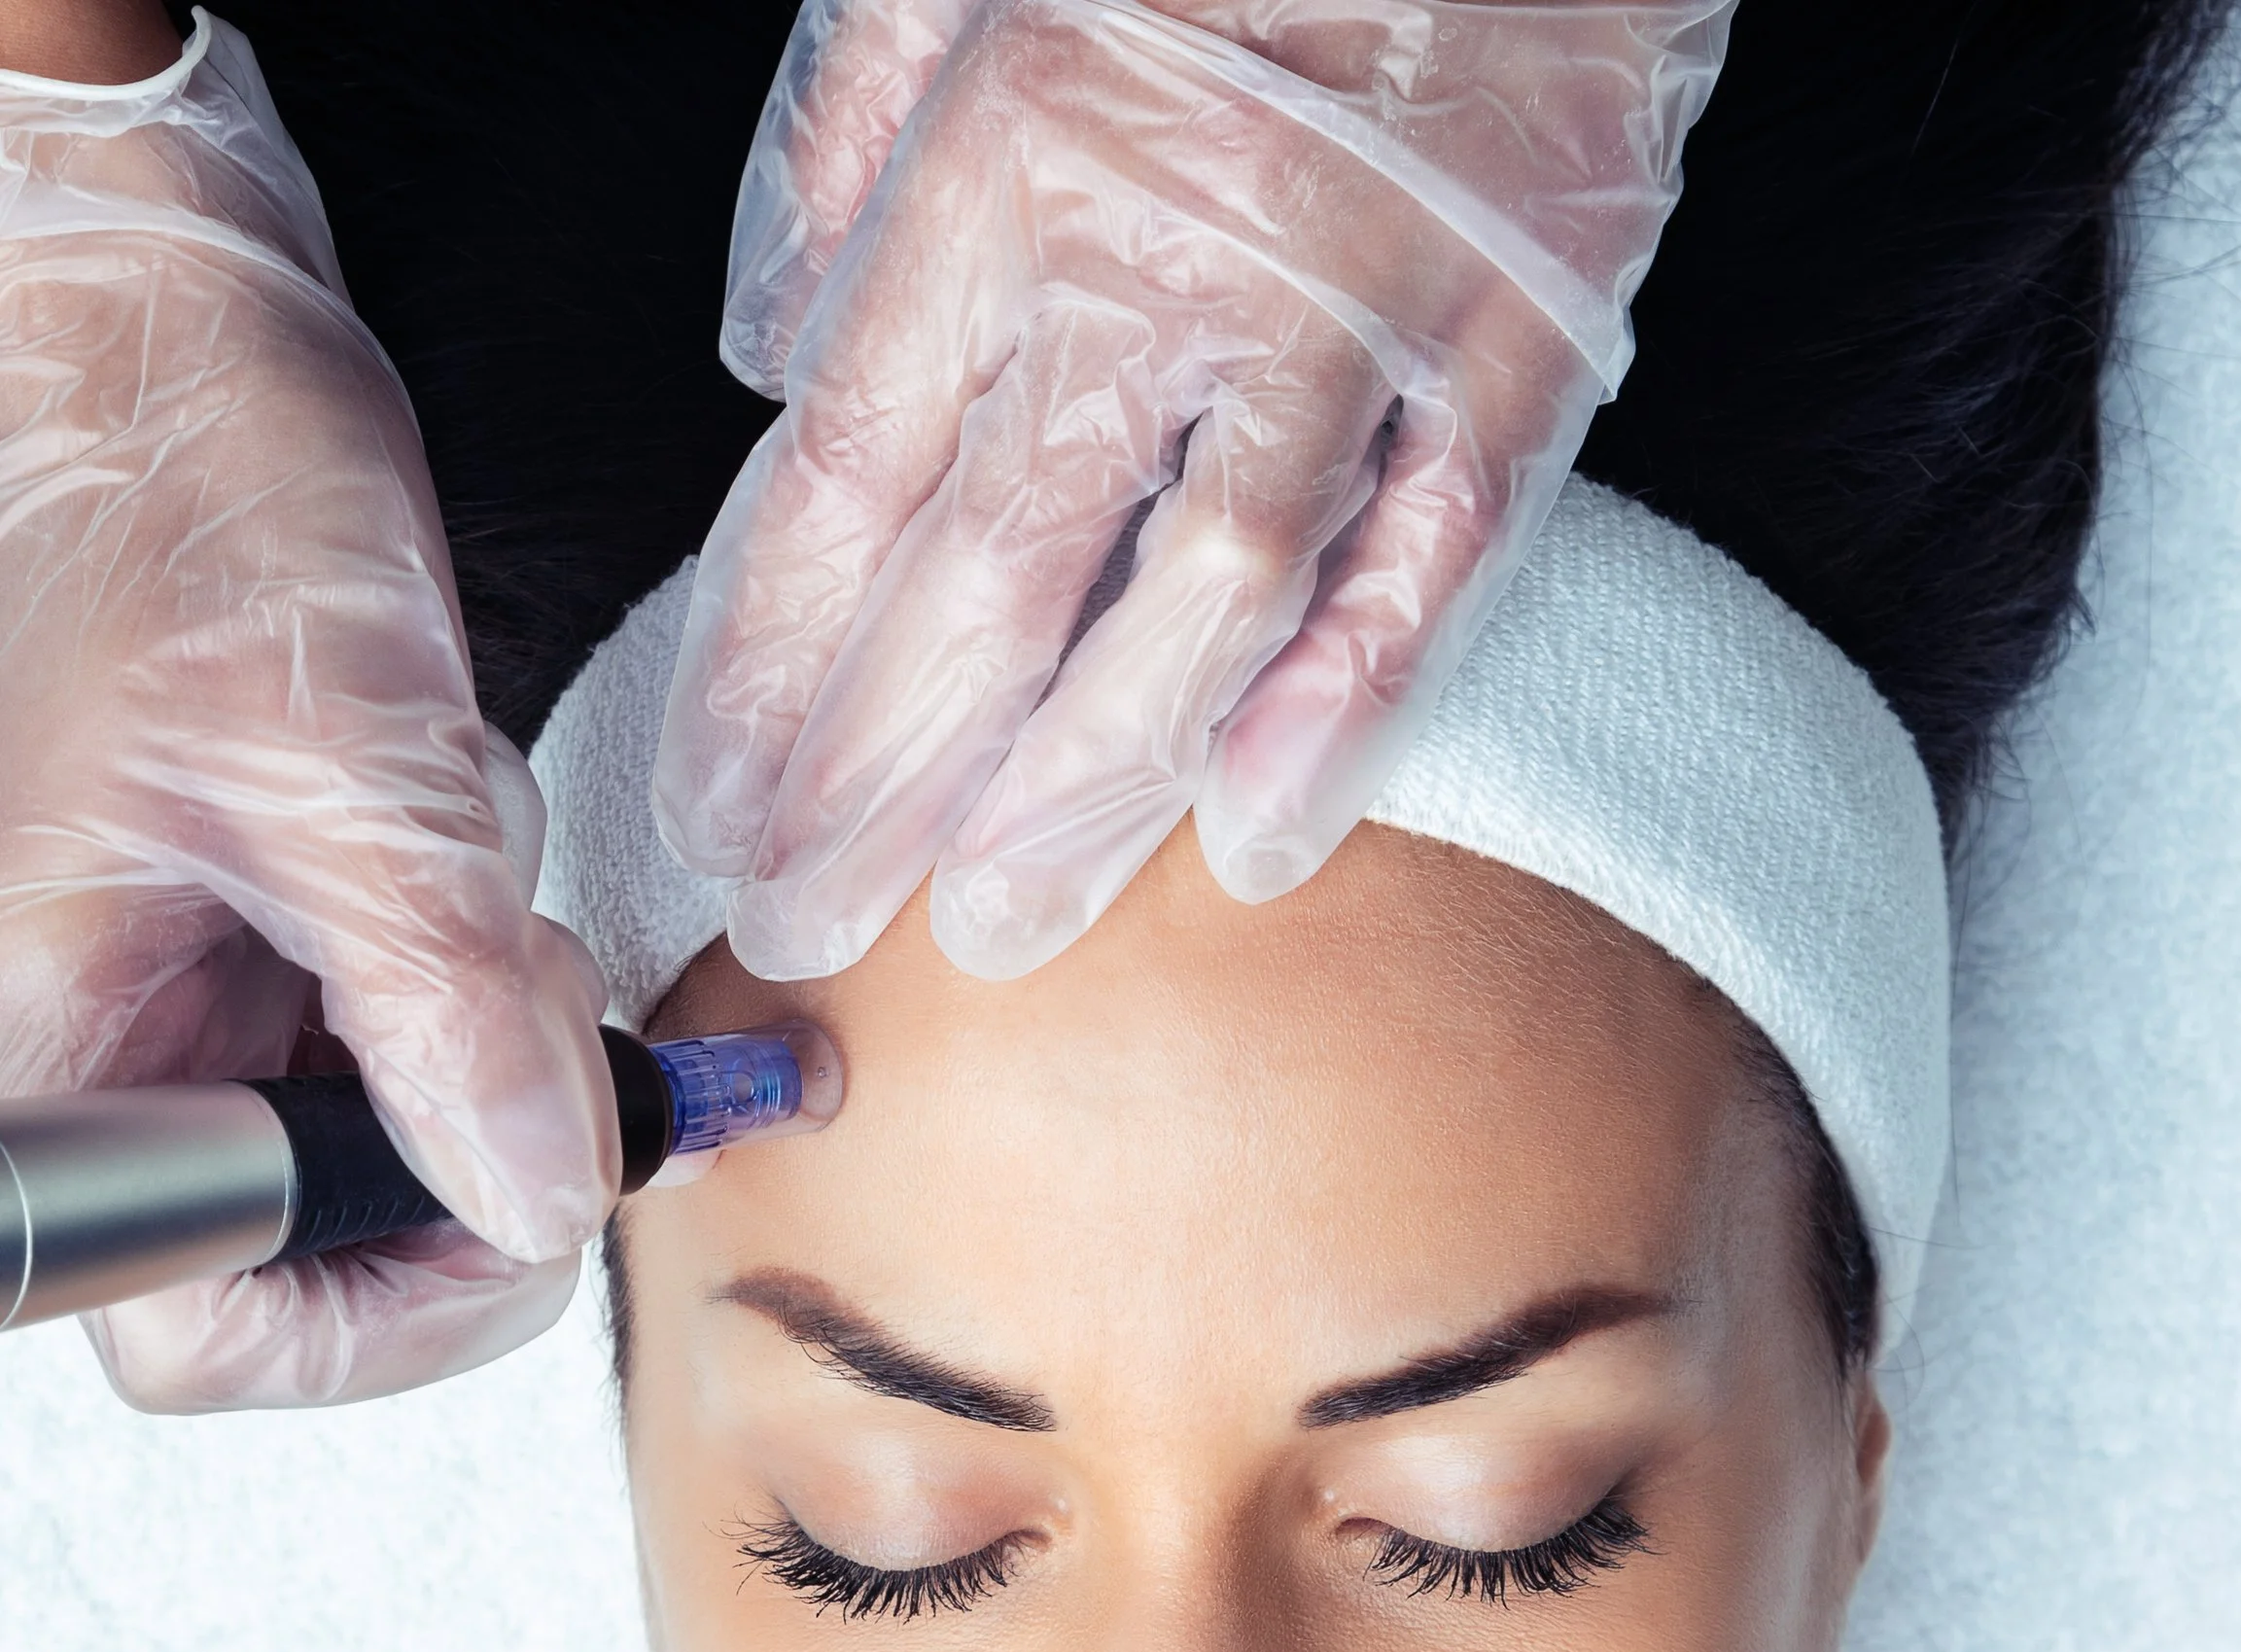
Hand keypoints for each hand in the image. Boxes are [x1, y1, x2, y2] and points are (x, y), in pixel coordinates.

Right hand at [0, 13, 619, 1406]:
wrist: (152, 322)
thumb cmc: (174, 480)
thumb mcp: (347, 764)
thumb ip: (447, 1013)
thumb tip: (545, 1196)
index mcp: (46, 1055)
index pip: (212, 1333)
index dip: (394, 1307)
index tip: (528, 1197)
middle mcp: (86, 1056)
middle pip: (311, 1259)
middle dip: (470, 1135)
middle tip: (536, 996)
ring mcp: (161, 1011)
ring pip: (377, 1148)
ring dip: (482, 1033)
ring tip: (464, 853)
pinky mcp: (236, 954)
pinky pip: (387, 1042)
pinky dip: (469, 970)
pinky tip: (450, 838)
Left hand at [655, 0, 1732, 980]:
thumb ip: (861, 127)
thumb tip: (784, 346)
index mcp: (1016, 155)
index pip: (851, 476)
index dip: (772, 664)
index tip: (715, 802)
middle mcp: (1171, 259)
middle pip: (996, 582)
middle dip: (884, 782)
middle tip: (804, 928)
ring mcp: (1356, 316)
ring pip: (1201, 606)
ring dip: (1088, 791)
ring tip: (994, 927)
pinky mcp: (1518, 334)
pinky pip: (1429, 557)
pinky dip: (1348, 706)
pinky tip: (1255, 836)